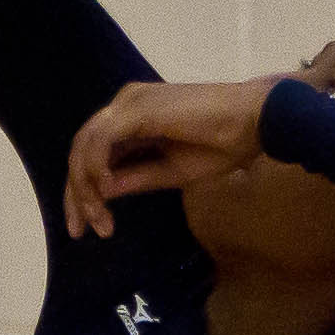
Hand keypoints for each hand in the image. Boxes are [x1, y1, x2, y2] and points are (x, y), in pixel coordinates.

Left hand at [63, 78, 281, 239]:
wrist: (257, 121)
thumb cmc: (223, 145)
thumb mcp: (171, 171)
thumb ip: (135, 178)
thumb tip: (101, 193)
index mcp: (133, 119)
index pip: (93, 154)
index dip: (83, 191)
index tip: (85, 228)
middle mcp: (125, 106)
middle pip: (82, 150)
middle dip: (76, 194)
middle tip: (80, 231)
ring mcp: (129, 103)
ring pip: (86, 146)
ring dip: (85, 187)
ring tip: (100, 220)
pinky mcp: (137, 107)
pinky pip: (101, 140)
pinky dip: (97, 167)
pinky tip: (107, 192)